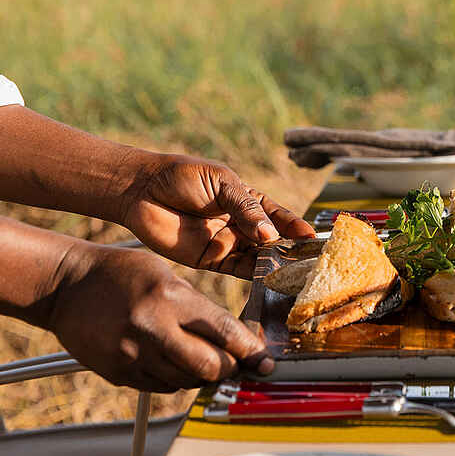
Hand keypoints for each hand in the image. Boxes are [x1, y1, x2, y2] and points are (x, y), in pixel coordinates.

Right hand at [48, 243, 273, 391]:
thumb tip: (233, 339)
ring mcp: (132, 355)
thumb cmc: (121, 274)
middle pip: (209, 367)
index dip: (250, 351)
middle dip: (229, 368)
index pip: (223, 332)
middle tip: (235, 363)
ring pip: (187, 381)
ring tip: (200, 358)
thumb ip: (197, 307)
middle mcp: (152, 330)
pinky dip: (175, 379)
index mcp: (169, 298)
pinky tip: (171, 361)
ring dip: (201, 375)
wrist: (66, 287)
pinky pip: (161, 387)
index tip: (264, 362)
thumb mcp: (165, 275)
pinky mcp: (118, 373)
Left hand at [120, 154, 314, 277]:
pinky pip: (238, 271)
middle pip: (273, 241)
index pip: (279, 216)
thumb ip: (246, 209)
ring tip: (292, 272)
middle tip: (309, 261)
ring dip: (275, 265)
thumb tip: (271, 235)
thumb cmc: (181, 177)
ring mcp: (228, 243)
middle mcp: (241, 225)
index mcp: (248, 201)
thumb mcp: (221, 184)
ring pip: (259, 258)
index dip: (296, 227)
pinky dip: (254, 276)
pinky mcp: (211, 260)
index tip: (313, 237)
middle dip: (290, 250)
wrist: (141, 191)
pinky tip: (268, 278)